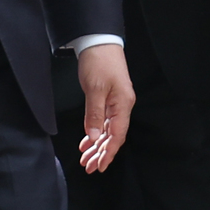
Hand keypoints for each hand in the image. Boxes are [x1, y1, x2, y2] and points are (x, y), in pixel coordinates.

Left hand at [76, 43, 134, 173]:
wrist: (99, 42)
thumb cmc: (99, 62)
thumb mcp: (94, 89)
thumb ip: (94, 115)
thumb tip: (95, 137)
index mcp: (123, 103)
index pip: (117, 134)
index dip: (109, 152)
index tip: (99, 166)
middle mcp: (122, 105)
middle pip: (114, 135)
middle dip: (101, 153)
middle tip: (89, 167)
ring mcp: (116, 102)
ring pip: (108, 130)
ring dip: (97, 145)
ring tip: (86, 158)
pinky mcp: (109, 98)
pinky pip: (104, 121)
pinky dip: (95, 133)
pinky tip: (87, 141)